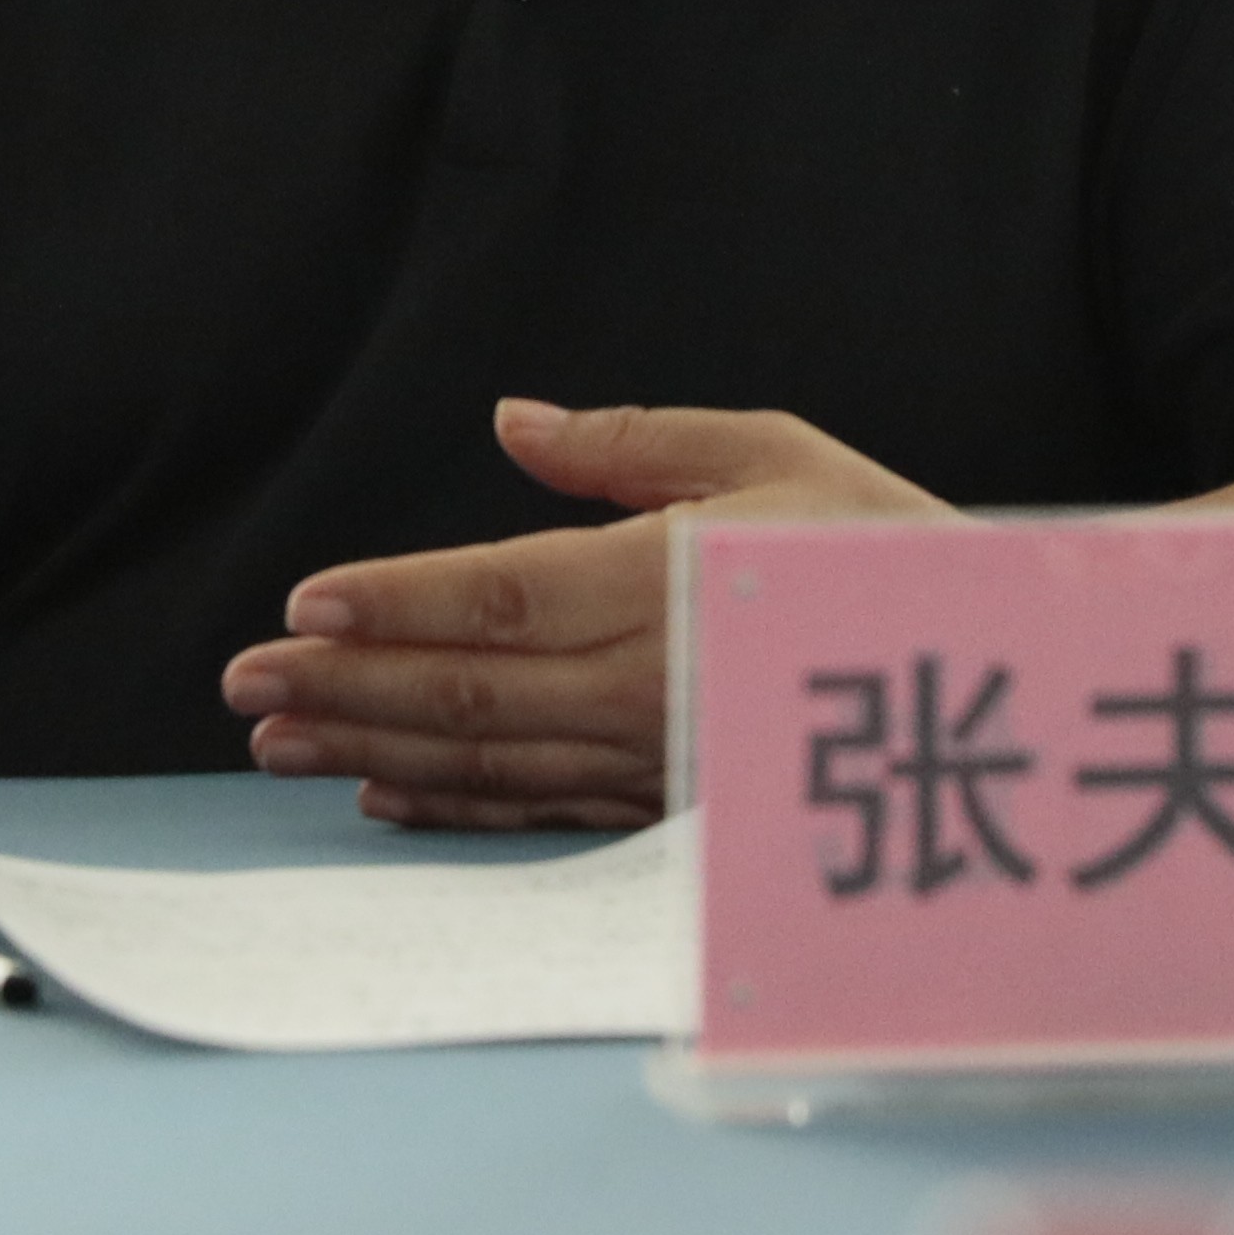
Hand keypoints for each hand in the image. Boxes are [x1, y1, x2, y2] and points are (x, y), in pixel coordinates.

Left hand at [224, 399, 942, 831]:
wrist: (992, 673)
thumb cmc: (875, 545)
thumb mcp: (770, 452)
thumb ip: (633, 444)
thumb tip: (513, 423)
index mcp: (669, 580)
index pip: (502, 593)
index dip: (396, 604)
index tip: (304, 605)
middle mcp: (650, 680)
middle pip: (469, 690)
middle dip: (344, 686)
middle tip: (240, 682)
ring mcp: (655, 757)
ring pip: (488, 759)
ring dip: (370, 747)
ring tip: (275, 737)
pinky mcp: (666, 806)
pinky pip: (538, 811)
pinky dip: (452, 806)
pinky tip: (379, 792)